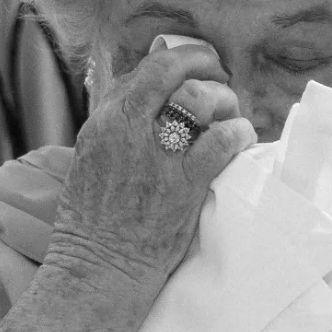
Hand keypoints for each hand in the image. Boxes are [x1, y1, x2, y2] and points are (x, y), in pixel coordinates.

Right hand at [49, 40, 256, 305]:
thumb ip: (115, 130)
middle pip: (169, 70)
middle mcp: (126, 129)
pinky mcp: (184, 184)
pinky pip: (221, 141)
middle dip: (202, 62)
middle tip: (219, 74)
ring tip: (231, 113)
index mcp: (102, 123)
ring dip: (223, 99)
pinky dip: (238, 133)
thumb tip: (144, 102)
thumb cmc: (92, 225)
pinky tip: (242, 139)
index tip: (190, 72)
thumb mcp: (90, 162)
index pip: (142, 72)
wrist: (97, 269)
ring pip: (199, 97)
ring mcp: (156, 155)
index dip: (173, 64)